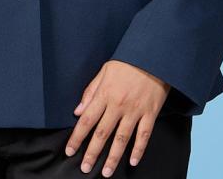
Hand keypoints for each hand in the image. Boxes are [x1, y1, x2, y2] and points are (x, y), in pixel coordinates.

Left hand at [64, 60, 170, 174]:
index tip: (70, 150)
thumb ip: (90, 91)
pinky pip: (144, 135)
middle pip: (102, 133)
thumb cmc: (127, 61)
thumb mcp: (104, 71)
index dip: (77, 137)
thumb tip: (78, 111)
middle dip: (92, 153)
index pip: (87, 120)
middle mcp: (118, 105)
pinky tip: (133, 161)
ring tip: (106, 172)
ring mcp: (135, 110)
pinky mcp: (150, 113)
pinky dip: (138, 150)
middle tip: (85, 168)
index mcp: (105, 94)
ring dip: (113, 157)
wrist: (153, 55)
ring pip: (122, 139)